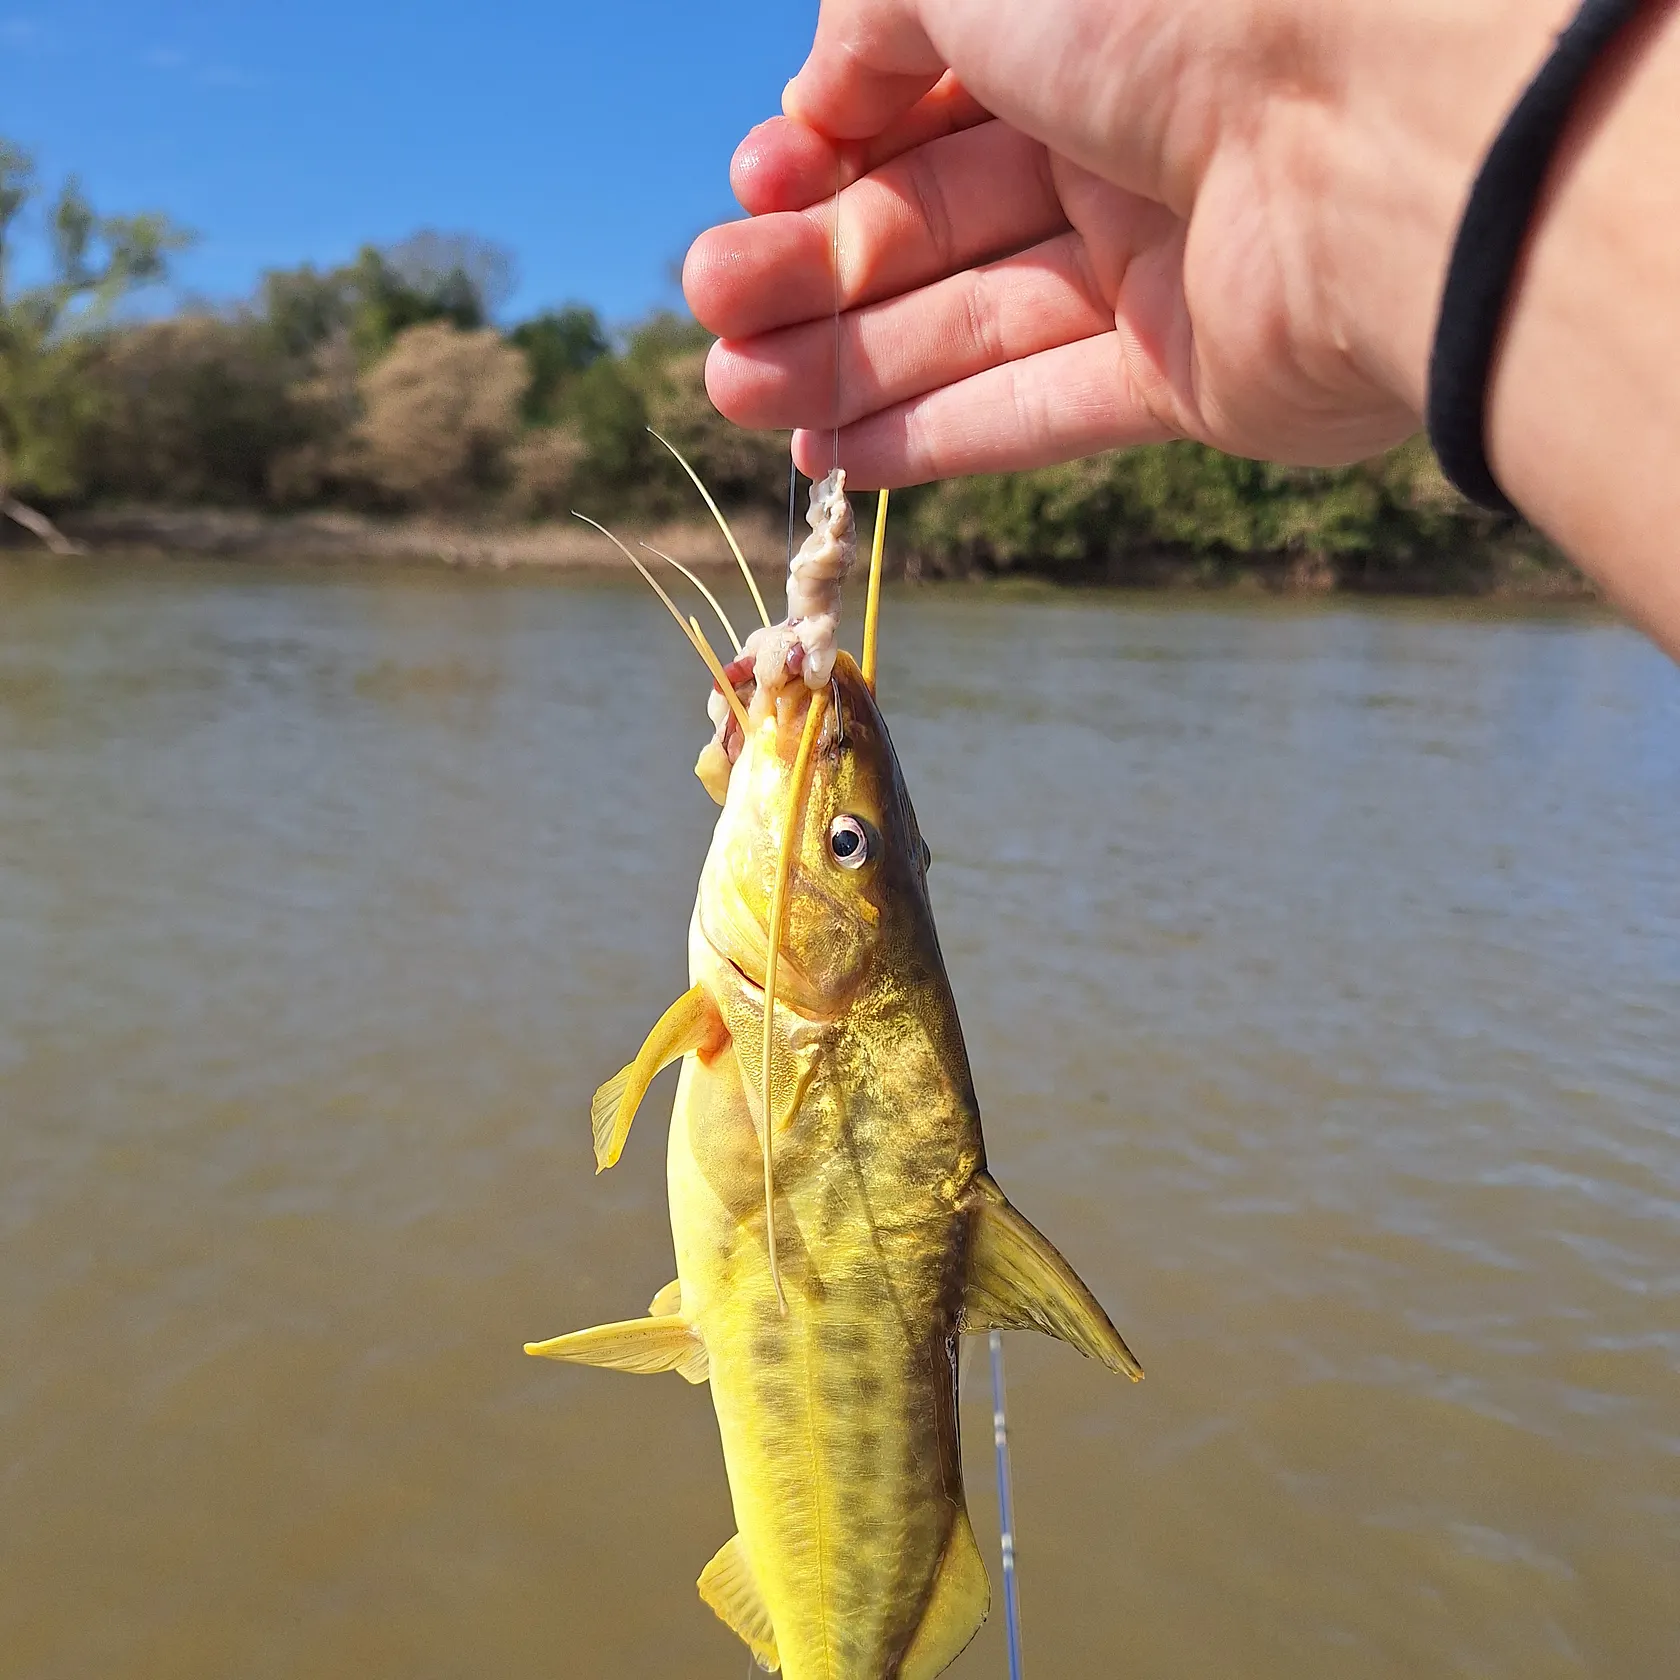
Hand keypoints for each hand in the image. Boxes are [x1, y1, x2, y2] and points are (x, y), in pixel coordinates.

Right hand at [683, 0, 1564, 487]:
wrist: (1381, 139)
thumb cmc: (1182, 2)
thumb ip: (876, 12)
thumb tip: (823, 99)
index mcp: (1084, 20)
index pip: (922, 100)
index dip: (822, 151)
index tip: (751, 190)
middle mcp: (1124, 133)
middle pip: (934, 219)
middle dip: (810, 268)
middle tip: (710, 315)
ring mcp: (1161, 262)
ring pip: (974, 320)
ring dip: (848, 360)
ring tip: (734, 394)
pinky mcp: (1193, 377)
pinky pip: (1043, 408)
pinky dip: (938, 436)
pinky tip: (836, 459)